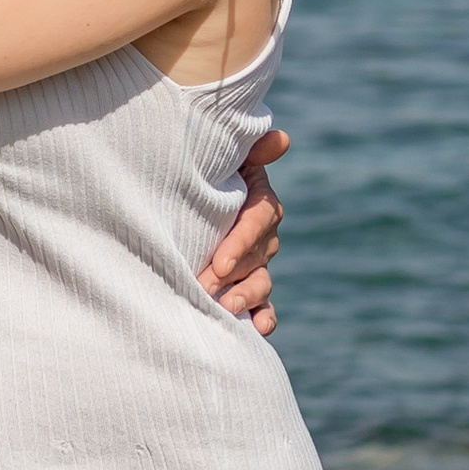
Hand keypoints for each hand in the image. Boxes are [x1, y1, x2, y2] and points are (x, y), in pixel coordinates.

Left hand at [200, 127, 283, 335]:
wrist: (188, 202)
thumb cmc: (206, 175)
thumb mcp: (227, 160)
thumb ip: (251, 150)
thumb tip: (280, 138)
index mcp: (261, 203)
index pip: (259, 222)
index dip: (242, 242)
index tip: (220, 262)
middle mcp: (264, 236)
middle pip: (257, 257)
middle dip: (232, 274)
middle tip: (204, 286)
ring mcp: (257, 264)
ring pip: (261, 283)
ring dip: (248, 297)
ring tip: (229, 308)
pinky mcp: (248, 288)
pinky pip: (263, 307)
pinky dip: (262, 319)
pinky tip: (256, 330)